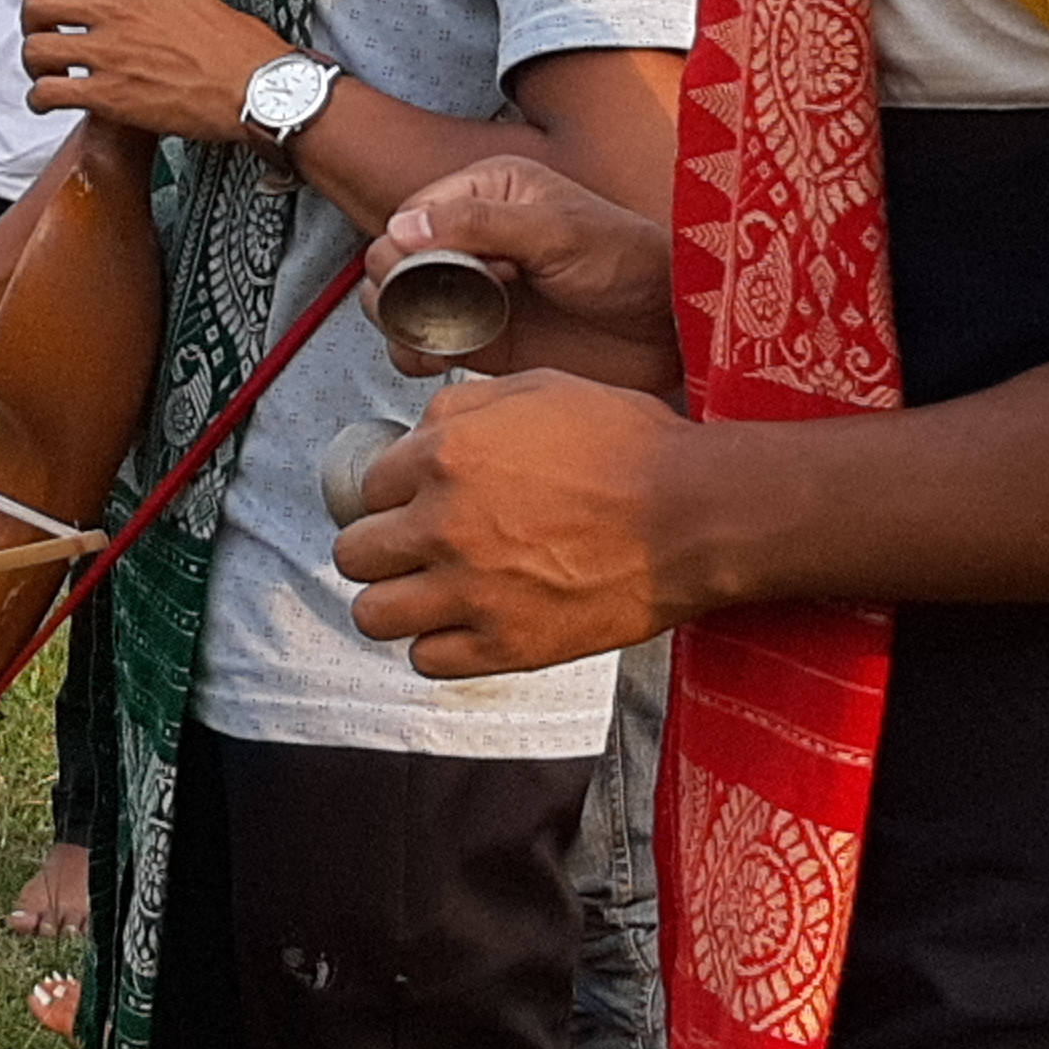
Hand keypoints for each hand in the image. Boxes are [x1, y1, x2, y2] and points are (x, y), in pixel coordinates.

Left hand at [21, 0, 291, 146]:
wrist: (257, 87)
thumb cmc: (239, 48)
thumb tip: (142, 3)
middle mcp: (118, 8)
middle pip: (38, 1)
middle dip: (34, 22)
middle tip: (45, 35)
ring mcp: (109, 51)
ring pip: (35, 48)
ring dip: (34, 64)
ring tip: (48, 74)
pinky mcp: (108, 94)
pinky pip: (47, 92)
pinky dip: (39, 100)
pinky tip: (48, 103)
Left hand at [332, 368, 698, 677]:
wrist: (693, 515)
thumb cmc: (632, 448)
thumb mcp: (541, 388)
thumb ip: (465, 406)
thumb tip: (421, 429)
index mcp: (448, 455)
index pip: (368, 485)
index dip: (389, 492)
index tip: (406, 503)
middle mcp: (447, 524)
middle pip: (354, 553)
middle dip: (378, 548)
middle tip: (407, 549)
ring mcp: (473, 591)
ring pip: (374, 614)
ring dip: (395, 603)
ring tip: (424, 593)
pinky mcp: (506, 646)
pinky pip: (426, 660)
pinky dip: (438, 645)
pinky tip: (464, 623)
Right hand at [368, 156, 679, 385]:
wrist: (669, 331)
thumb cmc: (629, 265)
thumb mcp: (559, 232)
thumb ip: (483, 224)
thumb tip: (406, 226)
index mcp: (488, 190)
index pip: (412, 214)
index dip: (409, 248)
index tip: (438, 275)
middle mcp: (472, 236)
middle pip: (393, 259)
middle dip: (401, 288)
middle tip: (438, 310)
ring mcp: (473, 289)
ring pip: (397, 303)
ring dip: (402, 323)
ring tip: (442, 335)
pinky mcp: (479, 337)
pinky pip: (420, 344)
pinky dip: (415, 354)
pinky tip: (442, 359)